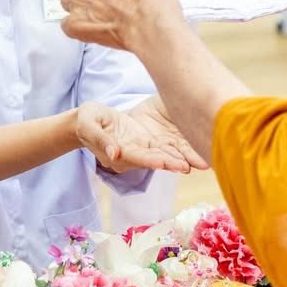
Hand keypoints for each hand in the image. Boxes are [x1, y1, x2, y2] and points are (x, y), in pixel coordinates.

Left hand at [60, 0, 181, 52]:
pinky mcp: (75, 23)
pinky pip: (66, 24)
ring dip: (80, 7)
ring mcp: (78, 0)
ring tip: (99, 16)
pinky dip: (77, 27)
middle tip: (107, 0)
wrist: (152, 26)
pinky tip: (92, 29)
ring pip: (69, 0)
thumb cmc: (155, 1)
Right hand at [68, 99, 205, 174]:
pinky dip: (179, 149)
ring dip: (181, 158)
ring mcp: (140, 150)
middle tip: (191, 166)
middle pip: (155, 160)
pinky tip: (195, 149)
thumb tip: (113, 153)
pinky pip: (164, 147)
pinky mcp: (146, 142)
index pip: (138, 158)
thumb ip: (100, 139)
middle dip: (173, 163)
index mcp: (117, 154)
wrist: (87, 121)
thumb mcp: (89, 125)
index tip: (168, 162)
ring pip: (163, 155)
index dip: (153, 160)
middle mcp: (131, 156)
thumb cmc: (86, 120)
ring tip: (200, 162)